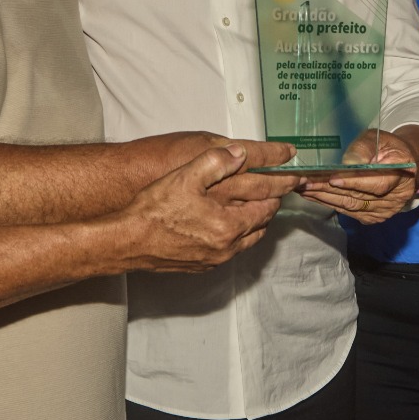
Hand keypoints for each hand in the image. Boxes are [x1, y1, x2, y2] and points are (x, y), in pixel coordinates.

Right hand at [125, 144, 299, 272]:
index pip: (266, 207)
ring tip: (255, 208)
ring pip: (247, 241)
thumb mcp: (186, 176)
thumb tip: (242, 153)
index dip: (279, 190)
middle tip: (277, 193)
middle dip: (270, 207)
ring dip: (254, 224)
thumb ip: (217, 162)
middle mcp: (226, 247)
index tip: (290, 180)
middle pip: (261, 226)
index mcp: (228, 225)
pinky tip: (227, 226)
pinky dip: (236, 237)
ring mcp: (214, 259)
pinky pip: (229, 251)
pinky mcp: (201, 266)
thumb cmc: (154, 211)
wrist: (128, 242)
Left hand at [298, 129, 417, 224]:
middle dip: (328, 189)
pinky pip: (348, 211)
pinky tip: (313, 195)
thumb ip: (363, 150)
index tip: (332, 179)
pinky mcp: (373, 217)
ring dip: (324, 198)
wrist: (402, 164)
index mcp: (402, 174)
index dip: (354, 183)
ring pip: (350, 206)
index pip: (377, 184)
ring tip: (303, 188)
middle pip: (358, 197)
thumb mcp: (377, 139)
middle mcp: (396, 198)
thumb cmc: (387, 147)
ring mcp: (384, 211)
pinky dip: (329, 203)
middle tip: (304, 182)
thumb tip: (346, 164)